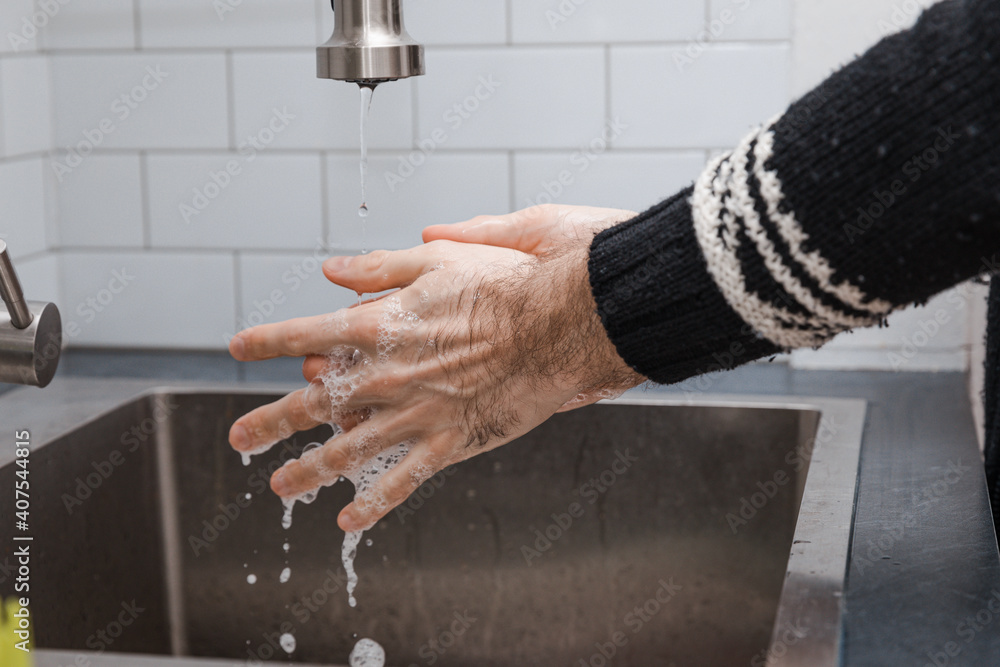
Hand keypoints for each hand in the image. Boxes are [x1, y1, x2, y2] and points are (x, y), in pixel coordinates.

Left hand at [228, 210, 643, 531]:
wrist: (555, 327)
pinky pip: (401, 483)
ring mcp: (412, 415)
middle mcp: (383, 375)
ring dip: (306, 472)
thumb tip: (331, 270)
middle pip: (310, 404)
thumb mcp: (436, 260)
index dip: (266, 341)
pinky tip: (348, 522)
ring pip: (345, 452)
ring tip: (278, 486)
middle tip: (238, 438)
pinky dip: (373, 505)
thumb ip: (379, 266)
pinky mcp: (446, 444)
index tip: (238, 347)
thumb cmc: (501, 287)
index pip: (303, 334)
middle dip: (268, 422)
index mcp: (377, 324)